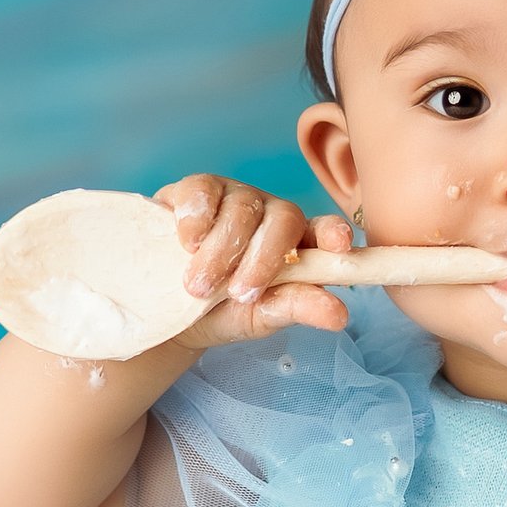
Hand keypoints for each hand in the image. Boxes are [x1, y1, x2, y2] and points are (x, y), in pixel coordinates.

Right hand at [156, 175, 351, 348]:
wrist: (168, 307)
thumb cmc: (223, 311)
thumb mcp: (260, 316)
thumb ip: (297, 308)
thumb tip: (338, 315)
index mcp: (297, 244)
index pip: (323, 230)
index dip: (332, 232)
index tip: (338, 245)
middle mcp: (270, 214)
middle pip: (282, 218)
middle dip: (261, 259)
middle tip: (237, 294)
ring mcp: (235, 197)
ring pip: (241, 208)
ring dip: (221, 251)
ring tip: (199, 286)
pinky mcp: (196, 189)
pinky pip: (202, 191)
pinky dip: (196, 219)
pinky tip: (187, 244)